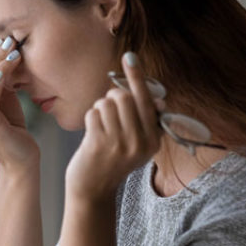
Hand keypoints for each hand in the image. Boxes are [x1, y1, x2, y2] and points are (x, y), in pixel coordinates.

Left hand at [65, 51, 165, 202]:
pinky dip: (91, 118)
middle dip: (112, 97)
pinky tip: (92, 133)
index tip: (130, 56)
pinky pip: (93, 113)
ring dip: (100, 109)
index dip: (137, 77)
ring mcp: (120, 144)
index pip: (146, 100)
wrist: (93, 189)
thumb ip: (144, 119)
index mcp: (154, 140)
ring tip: (101, 126)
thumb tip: (154, 96)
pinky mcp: (99, 144)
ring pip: (106, 103)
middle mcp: (140, 142)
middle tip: (109, 111)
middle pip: (124, 97)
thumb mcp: (137, 143)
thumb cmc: (113, 158)